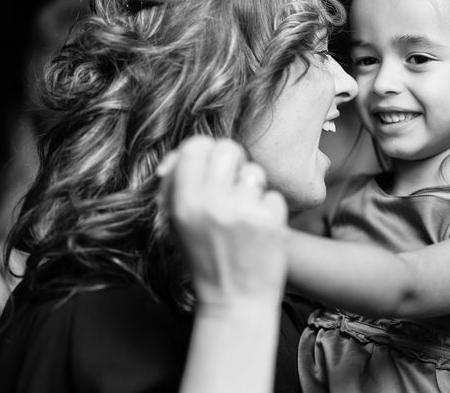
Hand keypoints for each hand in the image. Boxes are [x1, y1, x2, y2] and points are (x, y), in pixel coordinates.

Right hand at [157, 135, 288, 311]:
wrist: (234, 302)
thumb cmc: (204, 261)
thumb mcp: (176, 226)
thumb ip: (175, 188)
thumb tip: (180, 155)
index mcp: (183, 203)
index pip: (195, 146)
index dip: (205, 150)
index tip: (210, 164)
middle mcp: (211, 204)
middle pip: (228, 148)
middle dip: (232, 162)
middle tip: (232, 183)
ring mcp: (243, 212)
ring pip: (254, 172)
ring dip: (252, 188)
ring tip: (245, 213)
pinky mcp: (270, 222)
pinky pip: (273, 196)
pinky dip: (269, 210)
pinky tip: (260, 230)